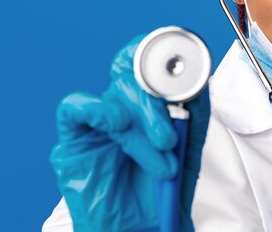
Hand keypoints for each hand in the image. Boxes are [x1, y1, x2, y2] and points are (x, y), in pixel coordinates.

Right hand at [50, 35, 210, 231]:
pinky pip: (73, 108)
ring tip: (160, 151)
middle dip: (155, 98)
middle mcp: (124, 108)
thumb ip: (193, 116)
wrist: (142, 230)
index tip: (187, 70)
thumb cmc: (163, 193)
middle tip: (169, 134)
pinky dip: (94, 108)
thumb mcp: (187, 151)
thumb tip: (199, 84)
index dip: (163, 56)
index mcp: (150, 106)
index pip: (150, 65)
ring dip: (140, 122)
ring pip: (115, 95)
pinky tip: (115, 123)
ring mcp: (98, 122)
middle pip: (133, 74)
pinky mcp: (73, 141)